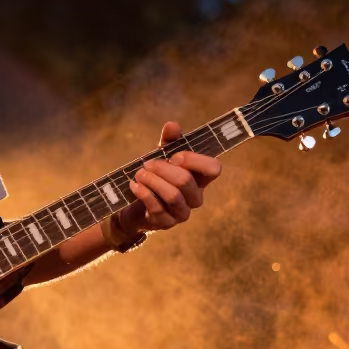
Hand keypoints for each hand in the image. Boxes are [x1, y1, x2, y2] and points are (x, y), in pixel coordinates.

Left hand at [118, 120, 221, 235]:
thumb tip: (172, 125)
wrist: (136, 205)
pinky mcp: (167, 223)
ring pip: (173, 195)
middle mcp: (196, 197)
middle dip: (163, 169)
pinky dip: (144, 193)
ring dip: (153, 181)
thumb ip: (169, 141)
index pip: (214, 168)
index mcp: (201, 178)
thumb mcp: (162, 156)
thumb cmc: (156, 177)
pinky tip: (134, 186)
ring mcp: (182, 212)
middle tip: (147, 164)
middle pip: (186, 180)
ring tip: (139, 174)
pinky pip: (157, 207)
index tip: (175, 156)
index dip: (194, 160)